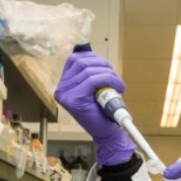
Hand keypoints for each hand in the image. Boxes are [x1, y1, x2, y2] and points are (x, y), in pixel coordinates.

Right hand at [54, 50, 135, 165]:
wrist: (106, 132)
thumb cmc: (101, 110)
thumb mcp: (93, 88)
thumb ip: (87, 71)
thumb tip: (85, 48)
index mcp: (63, 84)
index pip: (74, 59)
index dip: (92, 57)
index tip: (105, 66)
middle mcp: (61, 89)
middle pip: (81, 62)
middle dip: (103, 65)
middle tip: (114, 76)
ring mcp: (65, 94)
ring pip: (89, 71)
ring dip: (109, 73)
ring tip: (118, 84)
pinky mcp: (75, 100)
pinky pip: (94, 80)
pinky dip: (109, 80)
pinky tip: (118, 87)